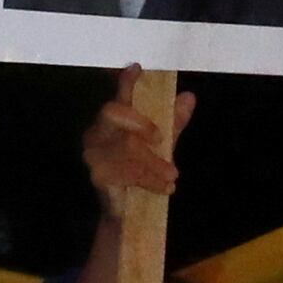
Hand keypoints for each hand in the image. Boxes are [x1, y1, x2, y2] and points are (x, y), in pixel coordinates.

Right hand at [80, 81, 192, 208]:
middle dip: (141, 123)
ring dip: (153, 163)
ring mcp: (93, 152)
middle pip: (114, 112)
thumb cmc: (141, 171)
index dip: (125, 82)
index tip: (137, 69)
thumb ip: (174, 122)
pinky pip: (124, 172)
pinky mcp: (97, 174)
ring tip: (173, 176)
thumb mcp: (162, 145)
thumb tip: (189, 97)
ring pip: (125, 147)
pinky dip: (149, 181)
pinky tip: (165, 188)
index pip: (119, 94)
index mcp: (114, 120)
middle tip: (163, 140)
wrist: (128, 213)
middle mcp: (98, 131)